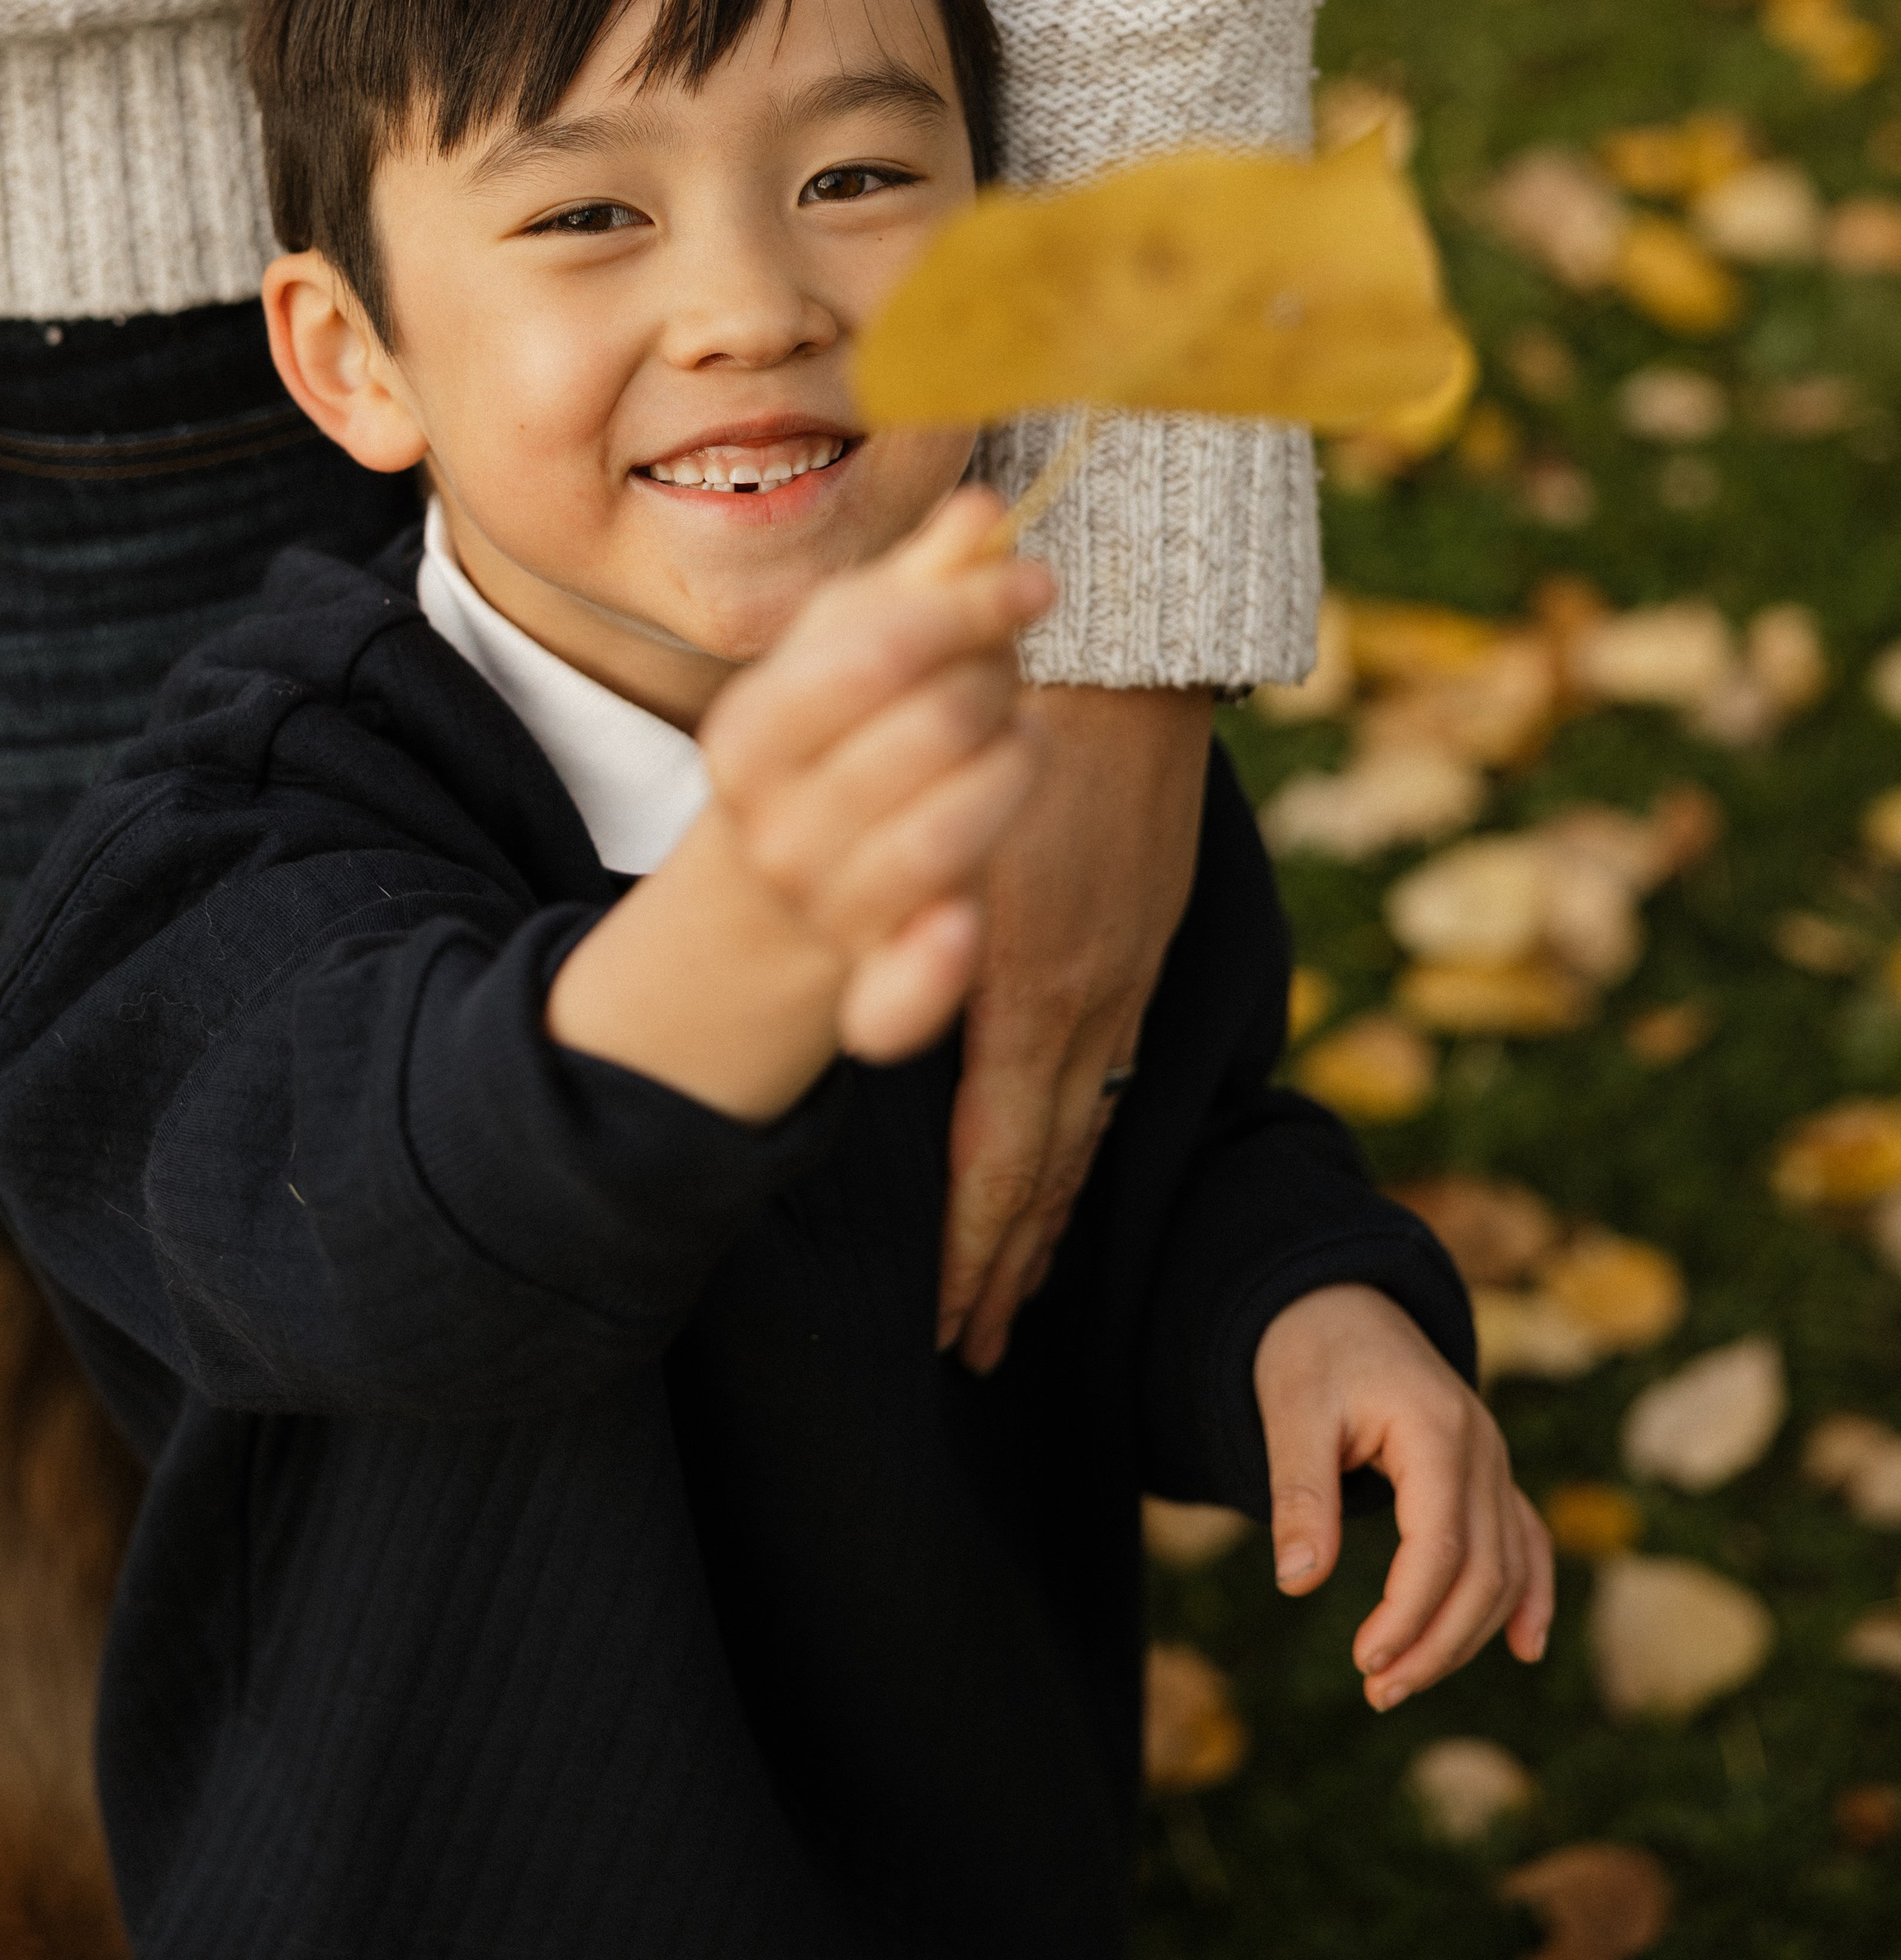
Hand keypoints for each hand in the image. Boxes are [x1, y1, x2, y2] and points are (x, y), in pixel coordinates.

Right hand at [548, 488, 1051, 1118]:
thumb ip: (919, 579)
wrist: (772, 890)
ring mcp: (818, 911)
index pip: (877, 653)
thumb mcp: (851, 647)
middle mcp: (770, 827)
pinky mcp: (867, 990)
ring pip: (951, 833)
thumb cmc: (828, 739)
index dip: (971, 608)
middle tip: (1000, 680)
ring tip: (1011, 746)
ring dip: (1010, 771)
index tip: (1037, 582)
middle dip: (994, 686)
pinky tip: (962, 924)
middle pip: (935, 728)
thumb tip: (984, 509)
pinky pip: (906, 993)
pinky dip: (937, 966)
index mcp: (749, 733)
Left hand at [940, 683, 1210, 1372]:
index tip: (949, 1322)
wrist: (1121, 667)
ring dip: (1049, 1222)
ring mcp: (1124, 981)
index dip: (975, 1250)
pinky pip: (1116, 1079)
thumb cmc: (1003, 729)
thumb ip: (912, 929)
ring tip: (1018, 1294)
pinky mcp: (1143, 951)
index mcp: (1029, 985)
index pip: (1003, 1159)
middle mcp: (1088, 1004)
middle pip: (1049, 1173)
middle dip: (1009, 1267)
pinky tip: (1068, 1172)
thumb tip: (870, 1013)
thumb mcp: (941, 832)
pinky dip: (1088, 1145)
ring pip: (1088, 1134)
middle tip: (978, 1346)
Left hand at [1253, 1283, 1554, 1708]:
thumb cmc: (1311, 1354)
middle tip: (1377, 1690)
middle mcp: (1483, 1449)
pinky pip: (1526, 1539)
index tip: (1365, 1660)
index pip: (1441, 1549)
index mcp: (1437, 1432)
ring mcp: (1494, 1461)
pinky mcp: (1489, 1473)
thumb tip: (1296, 1581)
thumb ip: (1300, 1495)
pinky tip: (1523, 1646)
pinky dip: (1528, 1594)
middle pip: (1483, 1571)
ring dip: (1466, 1634)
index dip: (1409, 1616)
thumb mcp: (1291, 1413)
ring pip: (1505, 1568)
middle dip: (1437, 1643)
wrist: (1339, 1301)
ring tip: (1402, 1681)